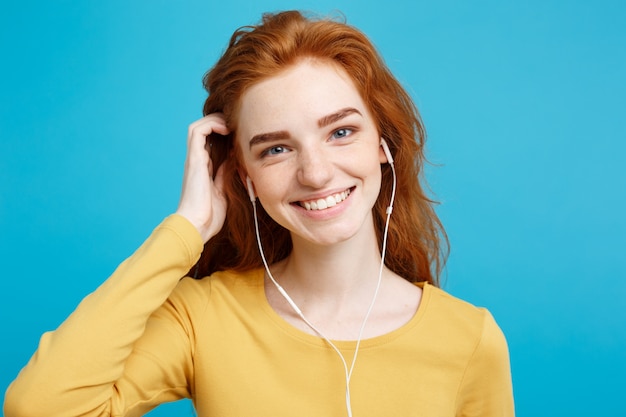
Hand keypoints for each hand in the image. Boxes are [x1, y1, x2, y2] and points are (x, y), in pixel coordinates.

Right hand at [176, 114, 229, 241]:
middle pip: (204, 131)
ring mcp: (194, 159)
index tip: (241, 134)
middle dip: (220, 122)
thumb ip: (226, 174)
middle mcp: (198, 161)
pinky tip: (226, 128)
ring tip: (230, 122)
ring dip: (214, 120)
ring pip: (198, 127)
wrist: (197, 226)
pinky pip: (197, 132)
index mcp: (205, 169)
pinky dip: (211, 124)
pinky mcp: (194, 159)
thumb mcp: (224, 190)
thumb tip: (234, 159)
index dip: (224, 133)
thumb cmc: (210, 215)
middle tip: (237, 124)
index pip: (212, 142)